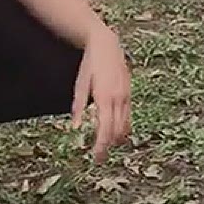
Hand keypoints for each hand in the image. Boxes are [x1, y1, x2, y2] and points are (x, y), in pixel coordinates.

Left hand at [71, 29, 132, 163]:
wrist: (107, 45)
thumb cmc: (91, 64)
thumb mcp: (80, 84)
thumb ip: (78, 106)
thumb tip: (74, 127)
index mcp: (104, 97)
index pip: (105, 129)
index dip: (101, 145)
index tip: (95, 157)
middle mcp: (118, 98)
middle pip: (116, 130)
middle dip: (108, 146)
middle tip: (99, 158)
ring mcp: (126, 95)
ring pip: (125, 125)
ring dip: (117, 138)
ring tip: (106, 147)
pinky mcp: (129, 93)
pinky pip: (128, 115)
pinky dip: (123, 127)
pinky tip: (115, 132)